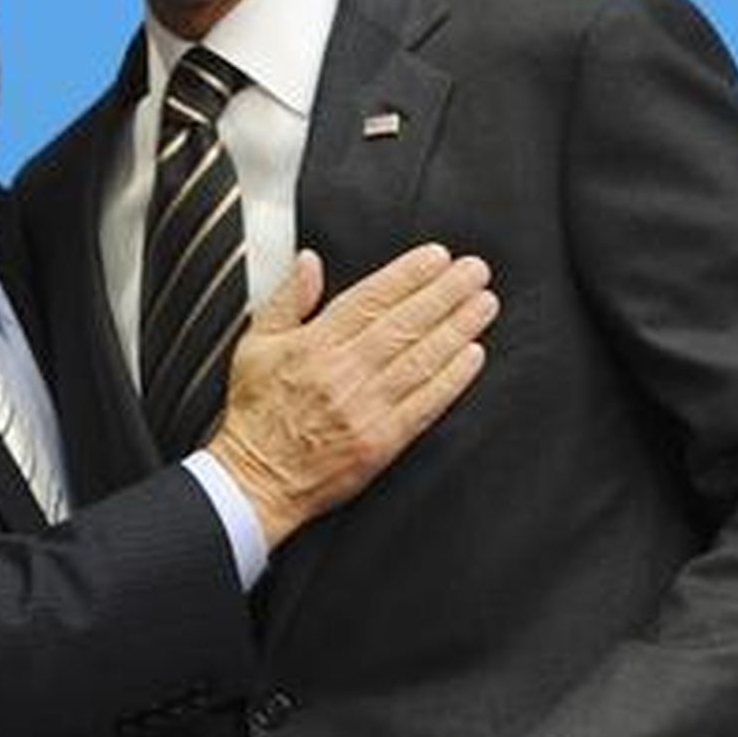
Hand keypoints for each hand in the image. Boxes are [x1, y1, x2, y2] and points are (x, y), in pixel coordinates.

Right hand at [207, 244, 494, 547]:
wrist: (256, 479)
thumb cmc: (256, 413)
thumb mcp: (255, 345)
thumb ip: (287, 299)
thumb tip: (309, 262)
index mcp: (314, 345)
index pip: (370, 299)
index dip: (408, 275)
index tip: (436, 257)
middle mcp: (343, 372)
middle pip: (404, 323)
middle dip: (445, 293)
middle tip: (474, 271)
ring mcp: (365, 408)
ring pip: (420, 359)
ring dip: (458, 328)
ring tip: (483, 305)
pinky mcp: (381, 441)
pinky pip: (424, 404)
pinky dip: (452, 378)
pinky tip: (472, 356)